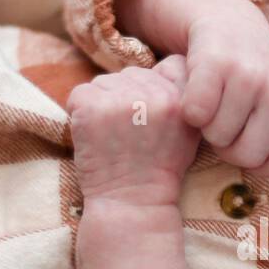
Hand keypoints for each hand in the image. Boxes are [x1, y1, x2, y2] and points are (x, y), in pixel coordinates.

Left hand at [66, 55, 196, 206]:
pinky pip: (80, 94)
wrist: (133, 202)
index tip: (151, 112)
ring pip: (104, 82)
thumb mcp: (189, 133)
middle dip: (127, 97)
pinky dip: (80, 113)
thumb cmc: (159, 171)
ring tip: (110, 136)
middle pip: (133, 74)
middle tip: (127, 131)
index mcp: (182, 99)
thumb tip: (166, 68)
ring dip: (102, 104)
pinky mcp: (92, 107)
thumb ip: (183, 99)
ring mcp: (122, 100)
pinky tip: (93, 136)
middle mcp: (154, 94)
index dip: (159, 86)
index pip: (171, 65)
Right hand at [181, 3, 268, 176]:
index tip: (250, 145)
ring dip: (207, 129)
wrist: (228, 22)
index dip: (261, 166)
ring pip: (219, 137)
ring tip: (214, 106)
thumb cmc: (252, 78)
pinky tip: (197, 93)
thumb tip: (261, 176)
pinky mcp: (217, 61)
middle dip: (229, 148)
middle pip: (247, 156)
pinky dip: (189, 111)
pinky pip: (196, 113)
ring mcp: (251, 73)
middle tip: (226, 124)